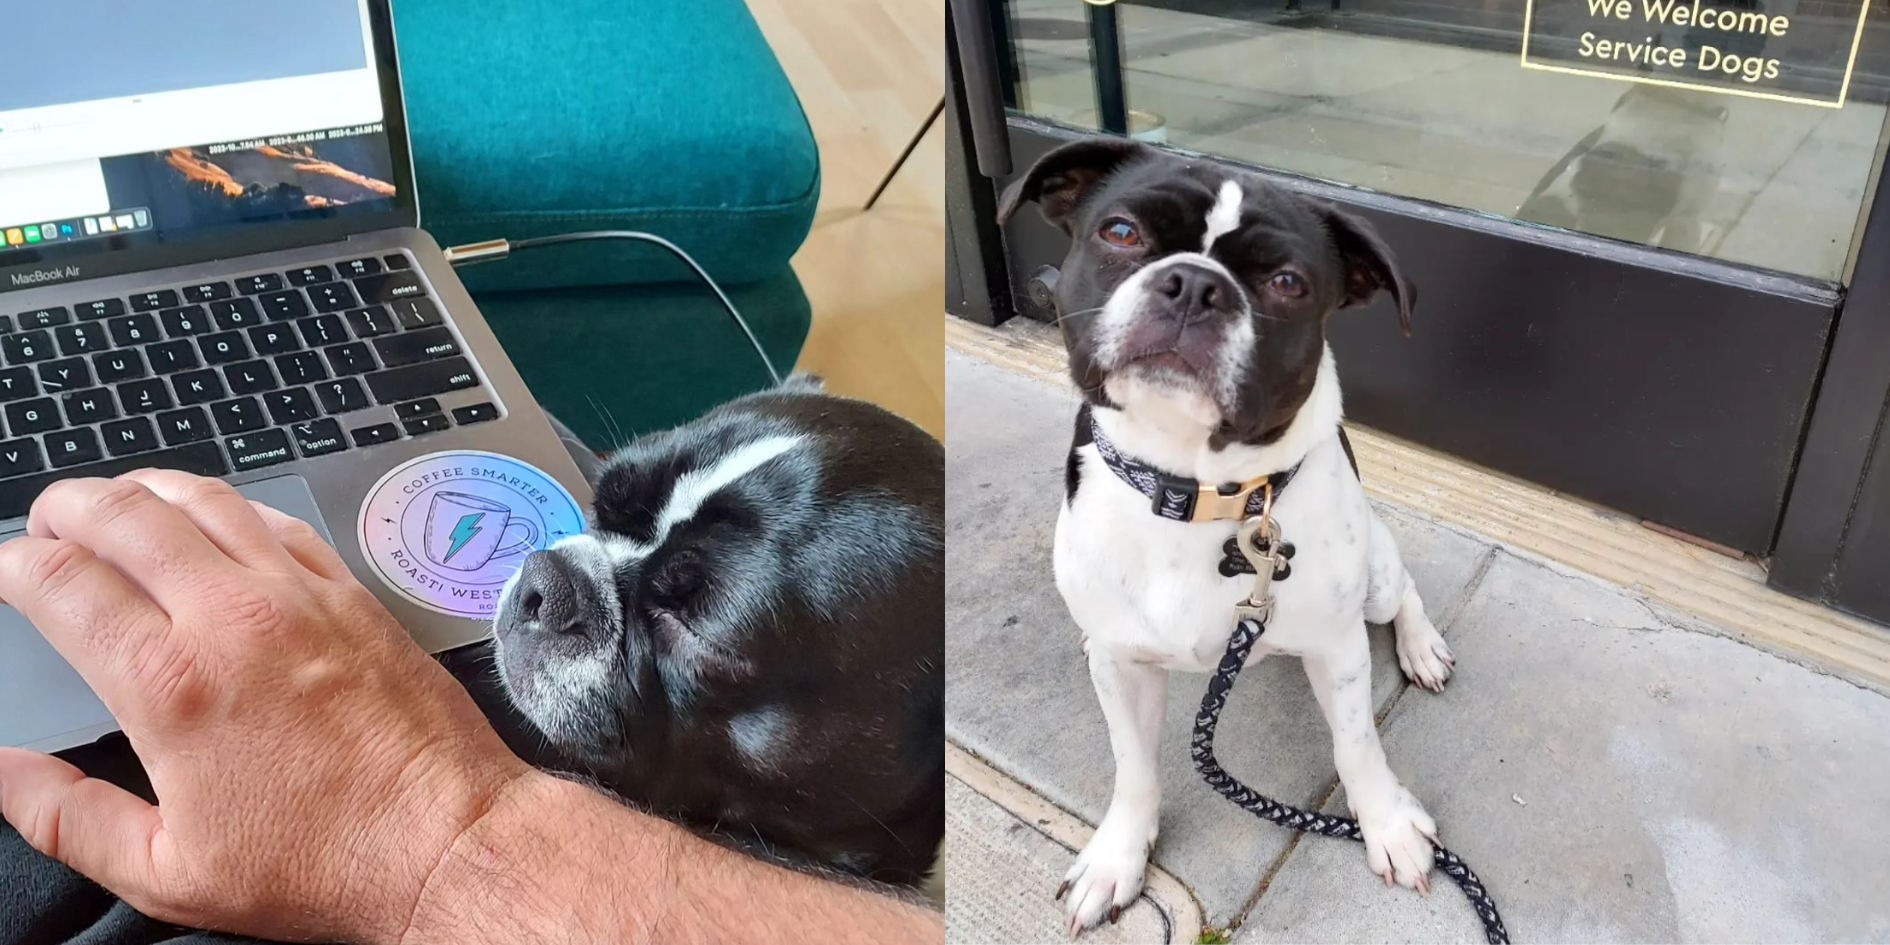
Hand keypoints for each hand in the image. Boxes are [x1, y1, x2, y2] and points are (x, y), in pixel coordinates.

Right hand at [0, 471, 532, 944]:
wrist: (446, 838)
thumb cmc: (321, 862)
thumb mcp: (165, 871)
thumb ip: (65, 817)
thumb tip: (2, 773)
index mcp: (170, 683)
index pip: (61, 582)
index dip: (13, 564)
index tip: (4, 570)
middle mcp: (233, 618)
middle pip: (125, 514)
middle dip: (67, 506)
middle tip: (47, 522)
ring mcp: (301, 596)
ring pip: (205, 499)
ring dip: (144, 489)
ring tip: (114, 502)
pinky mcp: (353, 594)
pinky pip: (278, 520)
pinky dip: (229, 506)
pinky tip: (214, 519)